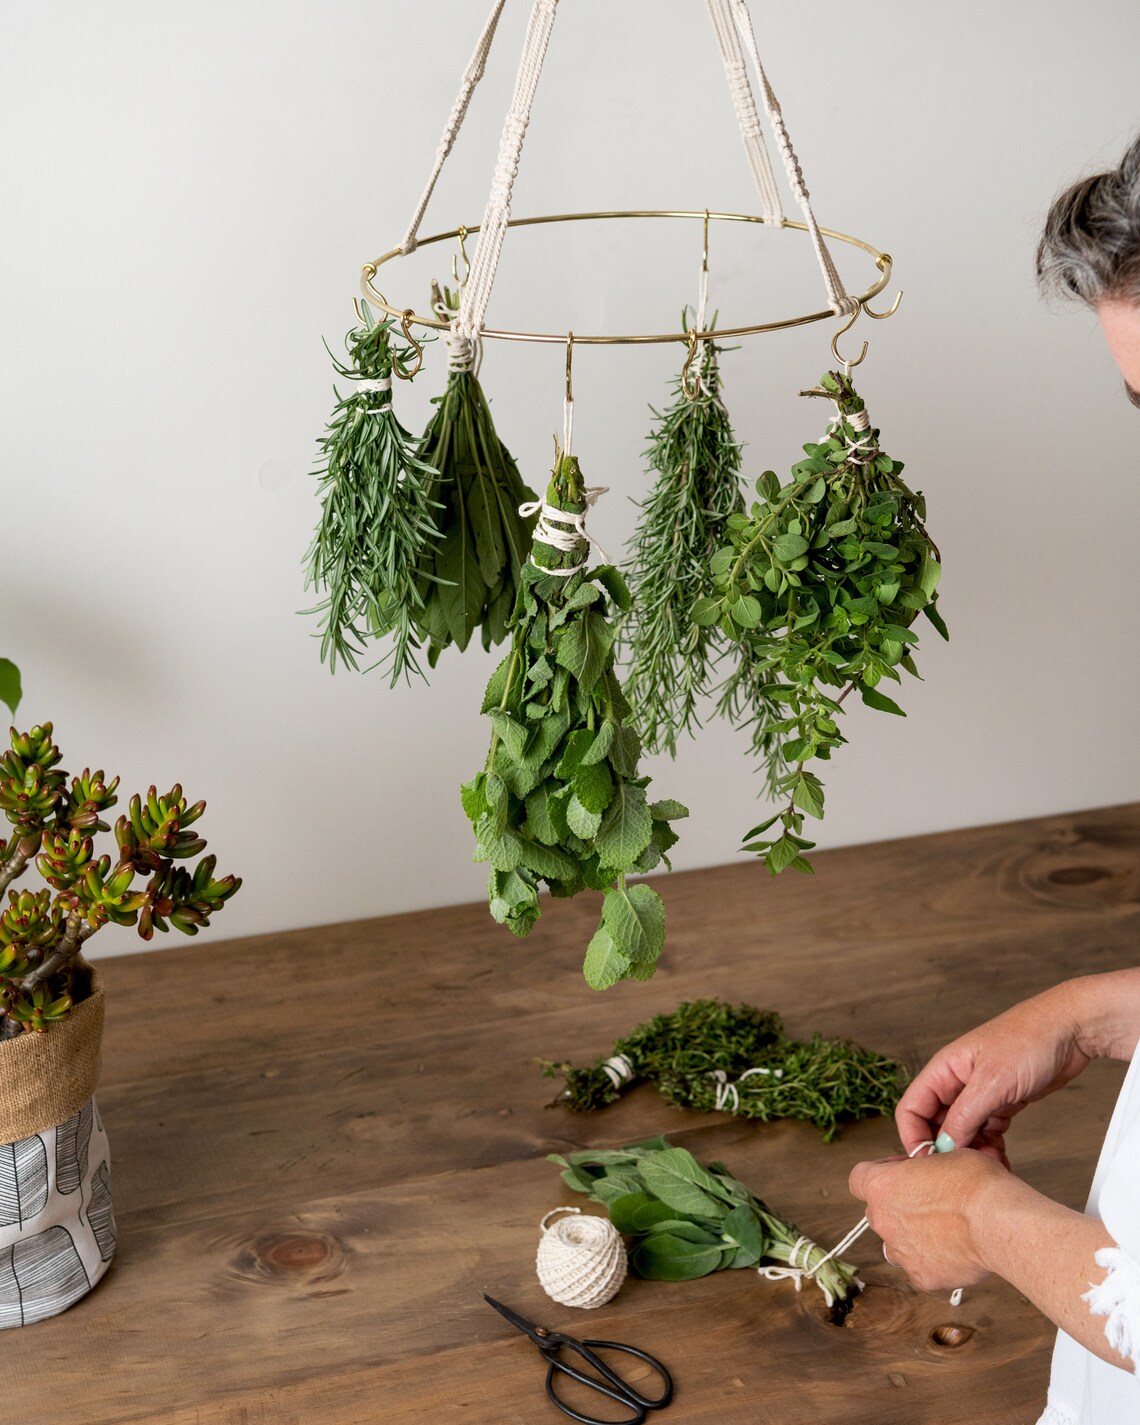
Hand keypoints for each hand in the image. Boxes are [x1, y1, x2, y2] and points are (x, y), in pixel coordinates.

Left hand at [848, 1149, 1008, 1291]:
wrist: (997, 1222)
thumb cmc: (974, 1184)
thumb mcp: (945, 1157)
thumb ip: (923, 1169)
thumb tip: (928, 1176)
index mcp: (882, 1186)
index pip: (859, 1179)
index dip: (880, 1174)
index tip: (902, 1173)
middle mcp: (884, 1220)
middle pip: (878, 1212)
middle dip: (899, 1206)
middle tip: (929, 1201)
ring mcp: (901, 1252)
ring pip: (897, 1243)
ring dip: (913, 1236)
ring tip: (945, 1229)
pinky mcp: (922, 1277)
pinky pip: (920, 1267)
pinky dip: (934, 1260)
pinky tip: (956, 1251)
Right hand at [895, 984, 1091, 1163]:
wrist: (1070, 1031)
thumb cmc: (1028, 1040)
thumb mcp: (991, 1083)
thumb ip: (964, 1116)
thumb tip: (943, 1146)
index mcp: (943, 1070)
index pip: (911, 1108)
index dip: (913, 1137)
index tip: (927, 1164)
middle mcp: (957, 1082)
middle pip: (935, 1123)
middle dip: (947, 1149)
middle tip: (964, 1171)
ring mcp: (979, 1093)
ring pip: (963, 1132)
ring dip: (972, 1152)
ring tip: (990, 1166)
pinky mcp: (1001, 1102)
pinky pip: (986, 1132)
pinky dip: (991, 1148)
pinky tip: (1002, 1160)